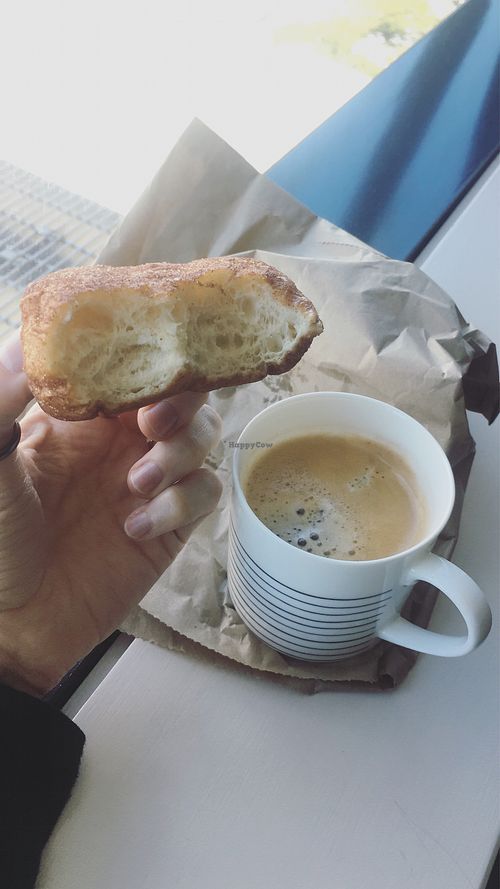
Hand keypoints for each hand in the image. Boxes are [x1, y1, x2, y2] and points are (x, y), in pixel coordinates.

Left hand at [0, 331, 221, 695]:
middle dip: (179, 399)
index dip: (144, 353)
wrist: (19, 622)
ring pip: (204, 433)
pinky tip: (135, 528)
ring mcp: (151, 477)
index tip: (140, 361)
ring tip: (136, 485)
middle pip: (182, 389)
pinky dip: (181, 503)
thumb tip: (20, 352)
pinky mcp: (172, 521)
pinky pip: (206, 492)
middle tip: (151, 424)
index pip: (128, 363)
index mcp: (81, 415)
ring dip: (180, 452)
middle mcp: (121, 438)